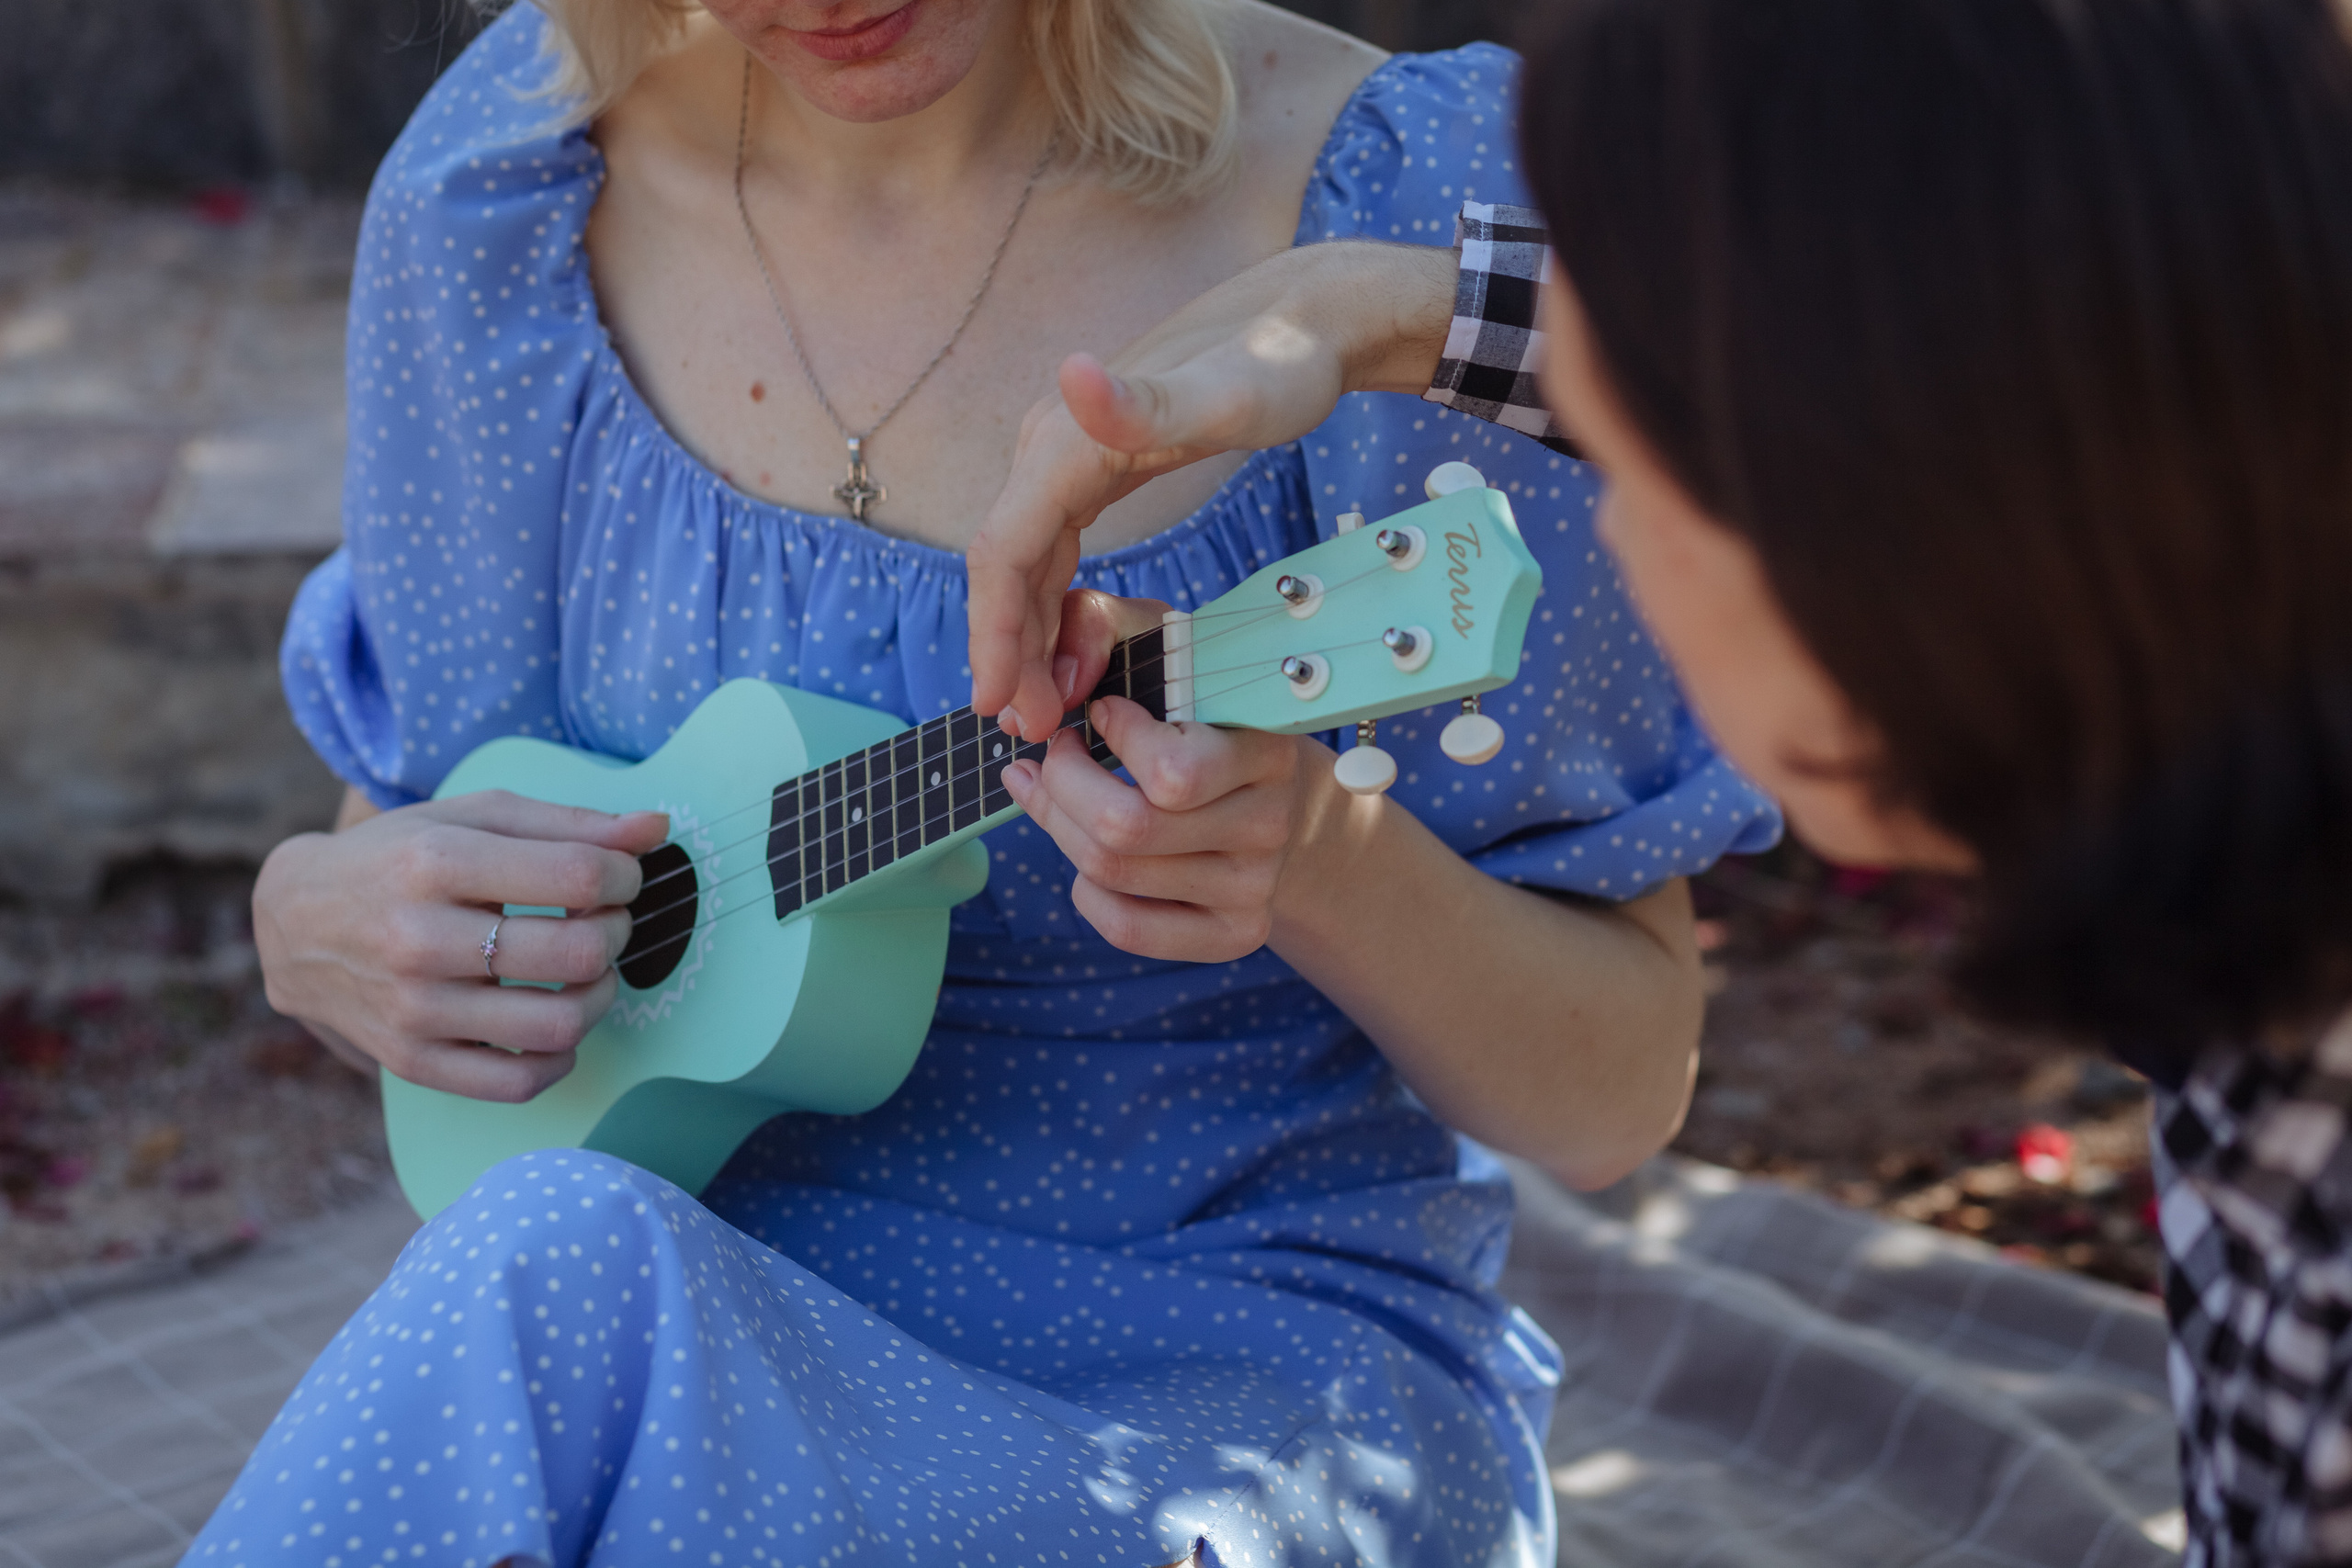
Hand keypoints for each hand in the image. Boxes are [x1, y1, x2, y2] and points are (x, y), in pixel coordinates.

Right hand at [252, 792, 669, 1100]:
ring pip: (555, 1025)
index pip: (577, 876)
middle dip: (615, 933)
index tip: (618, 876)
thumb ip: (568, 822)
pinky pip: (516, 1083)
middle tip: (604, 921)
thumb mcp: (473, 817)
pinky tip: (554, 1022)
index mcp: (436, 862)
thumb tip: (655, 827)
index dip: (624, 876)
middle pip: (575, 952)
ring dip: (599, 997)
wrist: (293, 921)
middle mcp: (419, 939)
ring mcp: (412, 1008)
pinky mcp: (410, 1061)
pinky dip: (558, 1056)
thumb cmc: (400, 859)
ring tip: (587, 973)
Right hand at [968, 240, 1460, 742]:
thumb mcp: (1229, 396)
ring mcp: (1070, 459)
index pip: (1002, 552)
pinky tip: (1070, 652)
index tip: (995, 703)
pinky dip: (1055, 608)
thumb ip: (1146, 402)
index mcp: (1065, 444)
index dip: (993, 633)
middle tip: (1031, 729)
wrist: (1307, 321)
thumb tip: (1071, 372)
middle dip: (1008, 652)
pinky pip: (1056, 551)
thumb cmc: (1279, 364)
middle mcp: (1051, 449)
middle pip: (1005, 567)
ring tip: (1047, 709)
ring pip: (1027, 565)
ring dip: (1028, 639)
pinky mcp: (1096, 471)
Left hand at [998, 593, 1340, 962]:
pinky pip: (1128, 928)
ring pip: (1112, 875)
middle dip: (1060, 786)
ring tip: (1054, 791)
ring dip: (1059, 826)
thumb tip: (1062, 680)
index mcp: (1266, 748)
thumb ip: (1102, 625)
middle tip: (1052, 754)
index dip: (1113, 738)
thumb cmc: (1203, 707)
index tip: (1103, 710)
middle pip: (1124, 830)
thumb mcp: (1166, 646)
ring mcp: (1255, 887)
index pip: (1171, 772)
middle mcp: (1271, 825)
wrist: (1279, 793)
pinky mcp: (1237, 934)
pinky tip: (1088, 854)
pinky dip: (1086, 891)